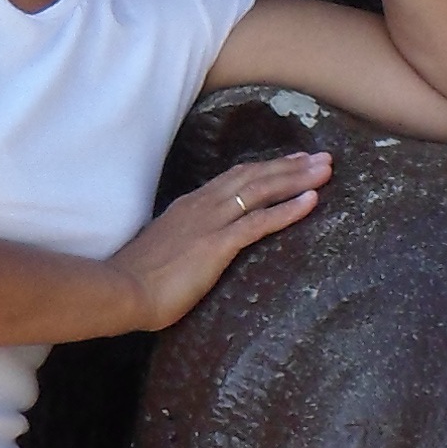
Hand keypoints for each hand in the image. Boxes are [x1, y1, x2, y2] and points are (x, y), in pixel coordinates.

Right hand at [107, 151, 332, 331]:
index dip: (266, 168)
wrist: (121, 290)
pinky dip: (288, 209)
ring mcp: (210, 222)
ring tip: (325, 170)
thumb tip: (193, 247)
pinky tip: (311, 201)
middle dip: (290, 166)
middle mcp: (202, 206)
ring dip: (296, 178)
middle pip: (253, 176)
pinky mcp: (217, 244)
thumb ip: (183, 241)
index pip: (234, 178)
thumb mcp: (164, 250)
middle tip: (322, 158)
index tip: (292, 161)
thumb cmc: (137, 279)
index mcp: (189, 206)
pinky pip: (259, 222)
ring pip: (261, 190)